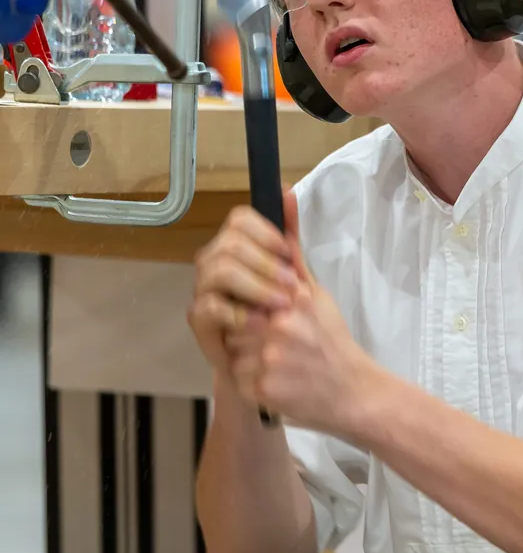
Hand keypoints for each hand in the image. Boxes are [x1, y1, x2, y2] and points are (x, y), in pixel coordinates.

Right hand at [188, 189, 300, 377]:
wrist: (268, 361)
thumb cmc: (279, 314)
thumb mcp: (294, 275)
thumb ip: (289, 236)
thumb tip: (287, 191)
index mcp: (235, 245)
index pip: (239, 219)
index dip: (265, 232)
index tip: (288, 252)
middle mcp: (214, 261)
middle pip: (230, 243)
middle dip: (266, 264)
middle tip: (292, 286)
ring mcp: (203, 289)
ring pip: (220, 270)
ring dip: (256, 286)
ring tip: (281, 304)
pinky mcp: (198, 319)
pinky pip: (210, 306)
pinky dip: (239, 313)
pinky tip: (260, 323)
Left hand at [225, 278, 382, 437]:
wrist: (354, 391)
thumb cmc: (334, 344)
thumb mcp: (320, 299)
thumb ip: (296, 266)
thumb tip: (285, 226)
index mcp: (292, 299)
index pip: (245, 297)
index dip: (251, 312)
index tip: (263, 322)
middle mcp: (280, 325)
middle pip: (234, 325)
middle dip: (247, 337)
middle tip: (273, 348)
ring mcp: (270, 357)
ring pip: (234, 354)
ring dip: (247, 362)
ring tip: (275, 365)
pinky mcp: (264, 387)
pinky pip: (239, 381)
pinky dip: (252, 384)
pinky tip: (275, 382)